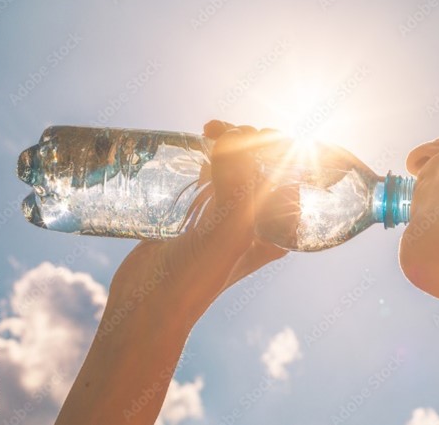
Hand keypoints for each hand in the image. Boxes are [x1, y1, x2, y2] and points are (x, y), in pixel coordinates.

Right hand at [111, 120, 287, 320]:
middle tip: (221, 131)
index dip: (274, 145)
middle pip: (264, 164)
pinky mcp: (201, 212)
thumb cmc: (195, 278)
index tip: (246, 132)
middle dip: (249, 138)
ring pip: (238, 165)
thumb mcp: (227, 233)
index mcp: (278, 228)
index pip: (290, 173)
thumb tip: (234, 137)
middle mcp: (258, 221)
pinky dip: (210, 155)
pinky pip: (213, 174)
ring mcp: (228, 215)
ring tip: (209, 131)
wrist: (148, 306)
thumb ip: (236, 186)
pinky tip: (200, 146)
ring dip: (230, 142)